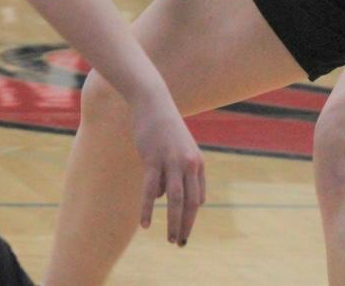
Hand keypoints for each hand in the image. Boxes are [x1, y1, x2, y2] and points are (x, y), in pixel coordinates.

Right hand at [130, 97, 204, 245]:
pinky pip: (151, 190)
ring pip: (175, 200)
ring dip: (174, 223)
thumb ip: (175, 171)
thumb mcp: (177, 149)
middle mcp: (189, 163)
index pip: (198, 197)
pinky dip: (148, 209)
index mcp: (198, 162)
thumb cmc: (163, 126)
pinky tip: (146, 224)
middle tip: (180, 243)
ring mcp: (172, 161)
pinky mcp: (153, 159)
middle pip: (191, 203)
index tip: (184, 227)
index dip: (192, 214)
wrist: (152, 102)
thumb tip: (162, 197)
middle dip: (186, 226)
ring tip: (171, 240)